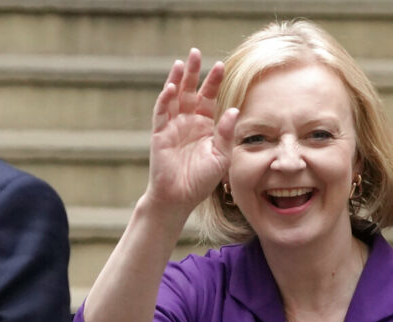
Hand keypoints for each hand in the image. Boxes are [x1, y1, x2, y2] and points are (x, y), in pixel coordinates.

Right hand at [145, 48, 238, 215]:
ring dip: (177, 80)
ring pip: (174, 97)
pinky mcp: (160, 134)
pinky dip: (166, 99)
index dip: (214, 82)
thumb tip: (233, 109)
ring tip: (182, 62)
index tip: (222, 65)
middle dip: (194, 72)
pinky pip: (162, 112)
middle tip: (196, 52)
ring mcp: (172, 126)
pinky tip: (172, 87)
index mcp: (205, 126)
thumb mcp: (221, 156)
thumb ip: (226, 133)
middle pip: (190, 91)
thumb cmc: (201, 180)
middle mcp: (188, 122)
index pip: (209, 98)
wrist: (179, 197)